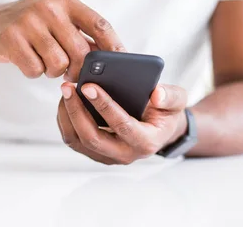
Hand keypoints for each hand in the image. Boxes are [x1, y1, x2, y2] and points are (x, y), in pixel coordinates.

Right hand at [0, 0, 124, 81]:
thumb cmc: (33, 26)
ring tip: (44, 60)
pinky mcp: (10, 38)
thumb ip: (82, 35)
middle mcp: (49, 7)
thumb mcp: (58, 20)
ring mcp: (28, 21)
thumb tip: (112, 59)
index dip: (114, 45)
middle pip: (79, 51)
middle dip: (77, 69)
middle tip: (69, 71)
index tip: (122, 62)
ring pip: (58, 63)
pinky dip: (33, 72)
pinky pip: (35, 69)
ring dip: (53, 70)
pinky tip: (27, 60)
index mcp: (65, 1)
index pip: (99, 24)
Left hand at [56, 83, 188, 164]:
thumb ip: (170, 96)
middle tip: (68, 87)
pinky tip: (66, 100)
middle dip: (77, 110)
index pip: (121, 125)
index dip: (103, 105)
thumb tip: (156, 94)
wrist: (159, 128)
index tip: (89, 85)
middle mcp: (125, 154)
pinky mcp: (95, 153)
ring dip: (67, 115)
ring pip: (78, 141)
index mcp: (146, 142)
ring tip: (65, 91)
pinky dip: (65, 120)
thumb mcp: (177, 100)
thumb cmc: (165, 112)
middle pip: (92, 137)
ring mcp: (108, 156)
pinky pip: (74, 140)